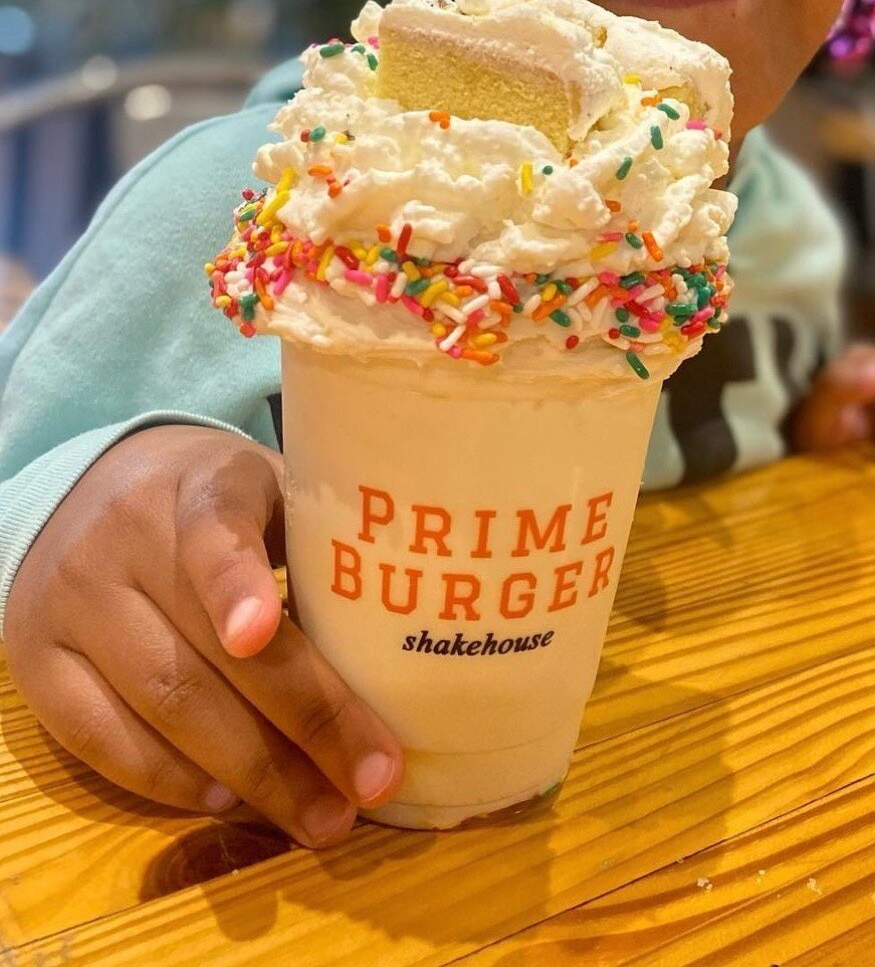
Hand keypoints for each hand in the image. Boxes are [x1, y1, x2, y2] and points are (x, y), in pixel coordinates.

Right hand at [5, 425, 404, 845]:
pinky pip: (103, 740)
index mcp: (201, 485)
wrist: (92, 489)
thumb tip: (412, 642)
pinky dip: (173, 781)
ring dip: (251, 773)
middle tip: (372, 779)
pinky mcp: (37, 662)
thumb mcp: (273, 490)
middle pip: (208, 648)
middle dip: (302, 723)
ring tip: (322, 814)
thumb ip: (325, 546)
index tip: (260, 634)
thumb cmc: (221, 501)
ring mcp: (72, 603)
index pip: (213, 529)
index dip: (236, 582)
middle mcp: (124, 539)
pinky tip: (232, 802)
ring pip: (162, 702)